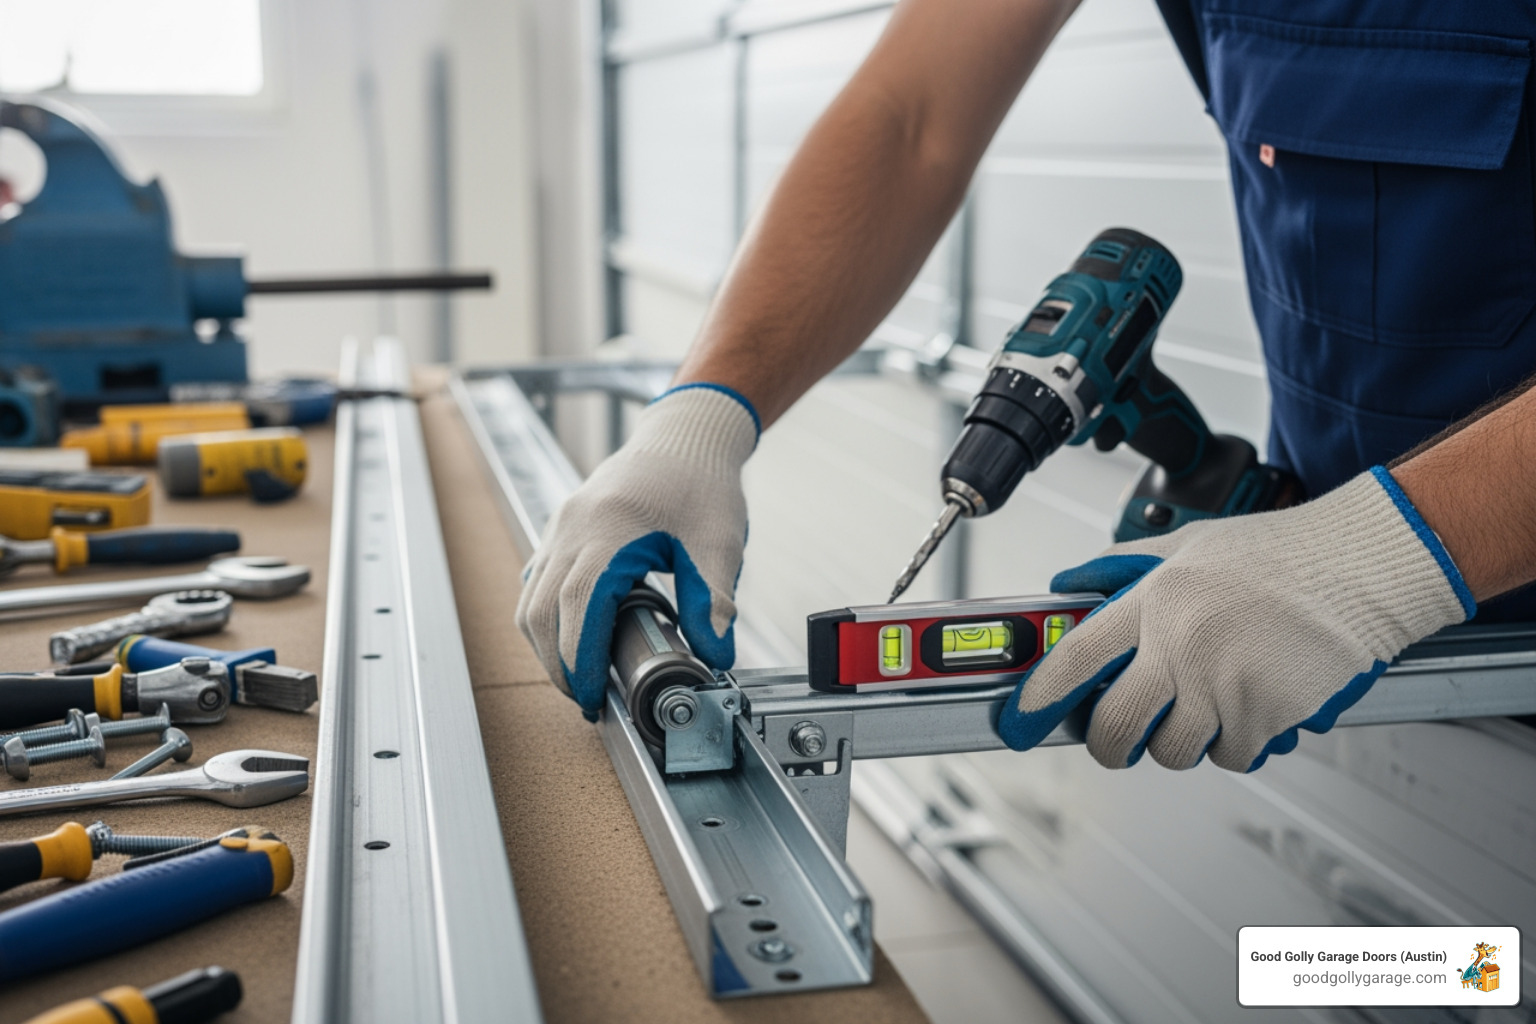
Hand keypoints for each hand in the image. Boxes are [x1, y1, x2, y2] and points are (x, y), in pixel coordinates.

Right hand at [515, 384, 757, 714]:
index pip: (576, 606)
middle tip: (588, 699)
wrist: (686, 435)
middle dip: (559, 663)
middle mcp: (573, 527)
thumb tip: (714, 657)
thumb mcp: (718, 544)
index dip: (577, 658)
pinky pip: (536, 582)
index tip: (592, 695)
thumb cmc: (702, 482)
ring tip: (580, 676)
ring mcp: (560, 527)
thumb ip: (713, 602)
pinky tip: (574, 637)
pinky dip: (545, 618)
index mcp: (609, 529)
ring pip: (530, 599)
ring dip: (547, 644)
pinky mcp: (560, 529)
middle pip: (541, 610)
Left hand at [998, 467, 1474, 771]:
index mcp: (1156, 602)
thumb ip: (1125, 566)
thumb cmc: (1284, 552)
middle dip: (1108, 745)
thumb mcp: (1189, 543)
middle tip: (1118, 741)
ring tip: (1205, 705)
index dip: (1039, 698)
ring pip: (1173, 751)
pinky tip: (1252, 706)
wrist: (1363, 565)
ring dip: (1182, 741)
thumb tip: (1073, 581)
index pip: (1076, 658)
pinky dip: (1238, 744)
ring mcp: (1224, 686)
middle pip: (1114, 727)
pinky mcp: (1266, 716)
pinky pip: (1232, 756)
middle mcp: (1181, 646)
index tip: (1022, 720)